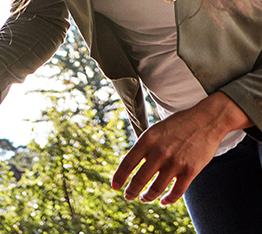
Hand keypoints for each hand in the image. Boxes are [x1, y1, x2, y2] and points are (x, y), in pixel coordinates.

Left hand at [112, 91, 250, 204]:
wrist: (206, 120)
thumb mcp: (155, 131)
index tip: (114, 186)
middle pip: (139, 179)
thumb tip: (129, 166)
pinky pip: (176, 192)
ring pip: (156, 188)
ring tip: (144, 198)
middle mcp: (159, 152)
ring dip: (147, 197)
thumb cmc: (177, 126)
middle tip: (128, 197)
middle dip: (131, 191)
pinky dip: (168, 200)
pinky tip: (163, 201)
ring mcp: (175, 162)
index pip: (127, 163)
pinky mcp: (191, 170)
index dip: (119, 177)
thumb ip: (144, 147)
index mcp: (147, 140)